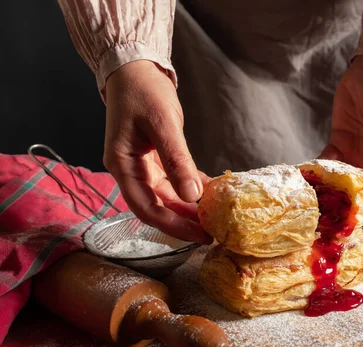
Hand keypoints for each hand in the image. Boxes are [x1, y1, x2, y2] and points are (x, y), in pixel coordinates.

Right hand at [104, 60, 211, 243]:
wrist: (136, 69)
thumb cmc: (143, 91)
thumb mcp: (162, 124)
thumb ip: (177, 159)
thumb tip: (192, 195)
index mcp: (122, 165)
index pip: (144, 207)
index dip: (170, 225)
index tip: (196, 235)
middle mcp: (131, 170)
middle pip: (157, 206)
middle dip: (183, 221)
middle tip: (211, 233)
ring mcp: (144, 166)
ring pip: (167, 196)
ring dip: (189, 208)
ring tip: (213, 219)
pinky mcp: (157, 159)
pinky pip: (175, 180)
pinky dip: (192, 188)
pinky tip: (211, 194)